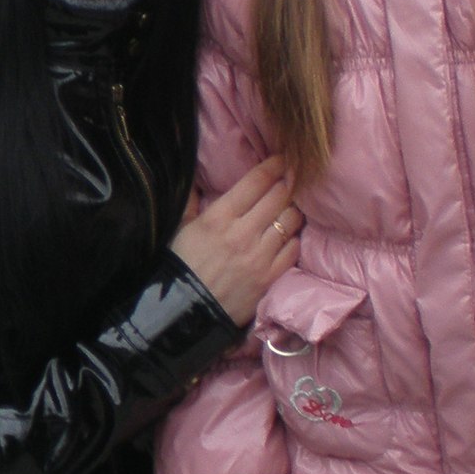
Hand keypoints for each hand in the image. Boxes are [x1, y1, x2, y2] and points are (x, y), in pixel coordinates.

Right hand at [170, 157, 298, 327]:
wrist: (184, 314)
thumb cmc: (180, 267)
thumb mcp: (180, 229)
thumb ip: (192, 202)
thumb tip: (197, 180)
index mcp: (218, 217)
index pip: (255, 182)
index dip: (273, 166)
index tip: (282, 159)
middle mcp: (242, 232)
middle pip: (279, 197)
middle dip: (288, 183)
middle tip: (294, 177)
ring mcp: (259, 256)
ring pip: (290, 221)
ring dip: (293, 210)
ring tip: (291, 207)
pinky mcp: (269, 277)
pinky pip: (293, 249)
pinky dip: (293, 239)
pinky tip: (288, 236)